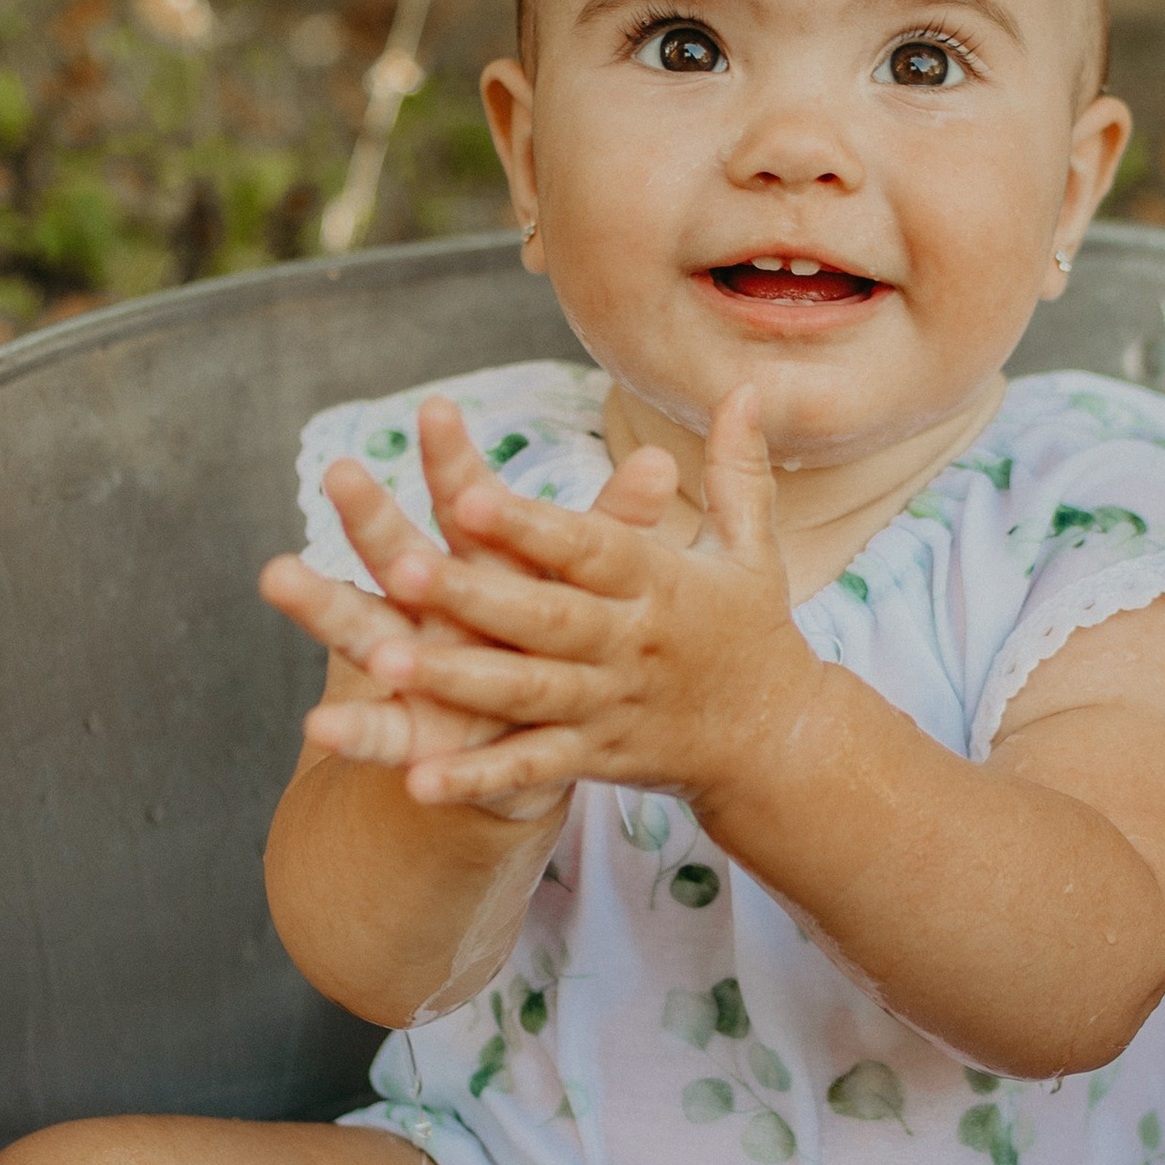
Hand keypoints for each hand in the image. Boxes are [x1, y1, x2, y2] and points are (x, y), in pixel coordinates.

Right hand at [258, 397, 672, 819]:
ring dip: (323, 604)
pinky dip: (354, 733)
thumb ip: (617, 531)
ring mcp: (411, 665)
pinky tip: (319, 727)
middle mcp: (432, 605)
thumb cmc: (557, 641)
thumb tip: (667, 461)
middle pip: (397, 551)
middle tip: (339, 469)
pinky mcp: (411, 734)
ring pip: (361, 628)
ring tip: (279, 575)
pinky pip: (379, 734)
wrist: (530, 740)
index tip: (437, 407)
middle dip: (370, 515)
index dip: (454, 460)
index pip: (466, 502)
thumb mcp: (588, 586)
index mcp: (484, 564)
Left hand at [347, 384, 821, 812]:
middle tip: (398, 566)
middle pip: (545, 618)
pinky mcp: (597, 757)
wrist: (780, 744)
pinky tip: (415, 779)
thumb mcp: (752, 549)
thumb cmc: (753, 632)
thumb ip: (737, 468)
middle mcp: (630, 643)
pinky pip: (530, 768)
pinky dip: (476, 777)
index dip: (531, 526)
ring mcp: (610, 705)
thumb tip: (745, 386)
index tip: (467, 494)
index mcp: (659, 583)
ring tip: (383, 666)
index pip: (590, 547)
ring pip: (526, 693)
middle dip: (472, 594)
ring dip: (457, 682)